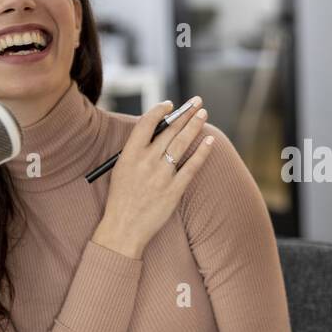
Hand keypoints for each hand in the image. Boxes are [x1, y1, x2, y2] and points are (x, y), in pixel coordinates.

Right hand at [91, 97, 213, 258]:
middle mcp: (146, 161)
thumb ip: (137, 152)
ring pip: (182, 143)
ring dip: (194, 126)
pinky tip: (210, 140)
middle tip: (196, 103)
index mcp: (129, 154)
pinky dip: (202, 152)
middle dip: (185, 113)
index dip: (160, 110)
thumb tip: (158, 133)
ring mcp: (162, 175)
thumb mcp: (121, 169)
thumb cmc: (121, 199)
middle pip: (169, 130)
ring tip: (203, 114)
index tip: (170, 104)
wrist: (124, 229)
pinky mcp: (174, 190)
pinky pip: (192, 166)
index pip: (147, 123)